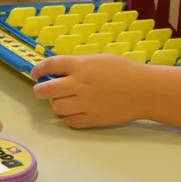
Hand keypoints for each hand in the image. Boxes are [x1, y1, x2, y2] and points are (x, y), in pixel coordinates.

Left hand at [32, 54, 149, 128]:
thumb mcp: (99, 59)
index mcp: (80, 66)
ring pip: (56, 107)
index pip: (49, 65)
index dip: (38, 70)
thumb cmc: (125, 71)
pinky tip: (75, 113)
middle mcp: (79, 84)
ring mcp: (85, 103)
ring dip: (57, 104)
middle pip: (46, 90)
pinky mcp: (93, 119)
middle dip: (40, 90)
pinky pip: (70, 122)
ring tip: (65, 101)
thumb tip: (59, 70)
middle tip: (42, 91)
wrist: (145, 90)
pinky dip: (69, 118)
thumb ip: (78, 64)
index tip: (35, 74)